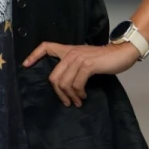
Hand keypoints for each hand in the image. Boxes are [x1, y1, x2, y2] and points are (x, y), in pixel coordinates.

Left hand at [23, 41, 141, 107]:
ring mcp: (78, 59)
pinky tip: (83, 96)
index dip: (33, 55)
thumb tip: (64, 83)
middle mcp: (70, 53)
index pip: (45, 46)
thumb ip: (72, 65)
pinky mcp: (88, 65)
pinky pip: (76, 84)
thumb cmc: (104, 58)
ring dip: (70, 96)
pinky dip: (79, 93)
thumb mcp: (84, 59)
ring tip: (77, 101)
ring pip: (64, 83)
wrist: (122, 52)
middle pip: (53, 76)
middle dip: (58, 93)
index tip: (25, 65)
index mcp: (67, 50)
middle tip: (67, 102)